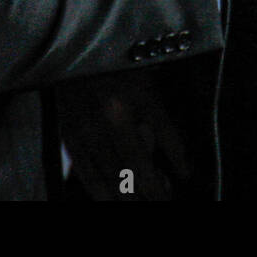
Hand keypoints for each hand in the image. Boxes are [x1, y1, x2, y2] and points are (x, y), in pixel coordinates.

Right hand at [57, 68, 190, 200]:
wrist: (75, 54)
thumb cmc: (118, 65)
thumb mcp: (147, 80)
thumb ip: (157, 114)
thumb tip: (169, 153)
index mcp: (140, 94)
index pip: (167, 135)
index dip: (178, 159)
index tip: (185, 174)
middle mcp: (114, 115)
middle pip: (139, 164)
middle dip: (155, 188)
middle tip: (164, 198)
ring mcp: (89, 129)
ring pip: (114, 175)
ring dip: (131, 196)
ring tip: (144, 202)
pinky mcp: (70, 137)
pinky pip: (87, 173)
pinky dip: (101, 193)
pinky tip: (113, 200)